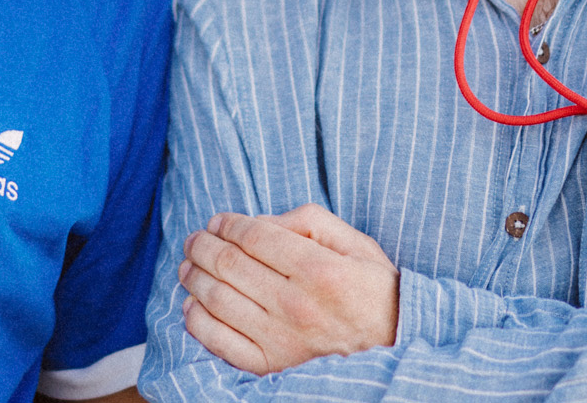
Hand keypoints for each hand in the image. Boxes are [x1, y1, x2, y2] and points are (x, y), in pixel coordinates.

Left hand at [178, 204, 398, 374]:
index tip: (217, 221)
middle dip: (204, 246)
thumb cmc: (374, 291)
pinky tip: (192, 306)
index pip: (254, 237)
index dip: (228, 224)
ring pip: (218, 300)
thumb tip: (259, 223)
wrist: (397, 347)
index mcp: (319, 270)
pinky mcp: (272, 366)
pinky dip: (198, 322)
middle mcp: (296, 305)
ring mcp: (281, 339)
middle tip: (195, 239)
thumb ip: (308, 222)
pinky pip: (221, 343)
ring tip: (189, 265)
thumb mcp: (355, 244)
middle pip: (229, 265)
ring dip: (195, 278)